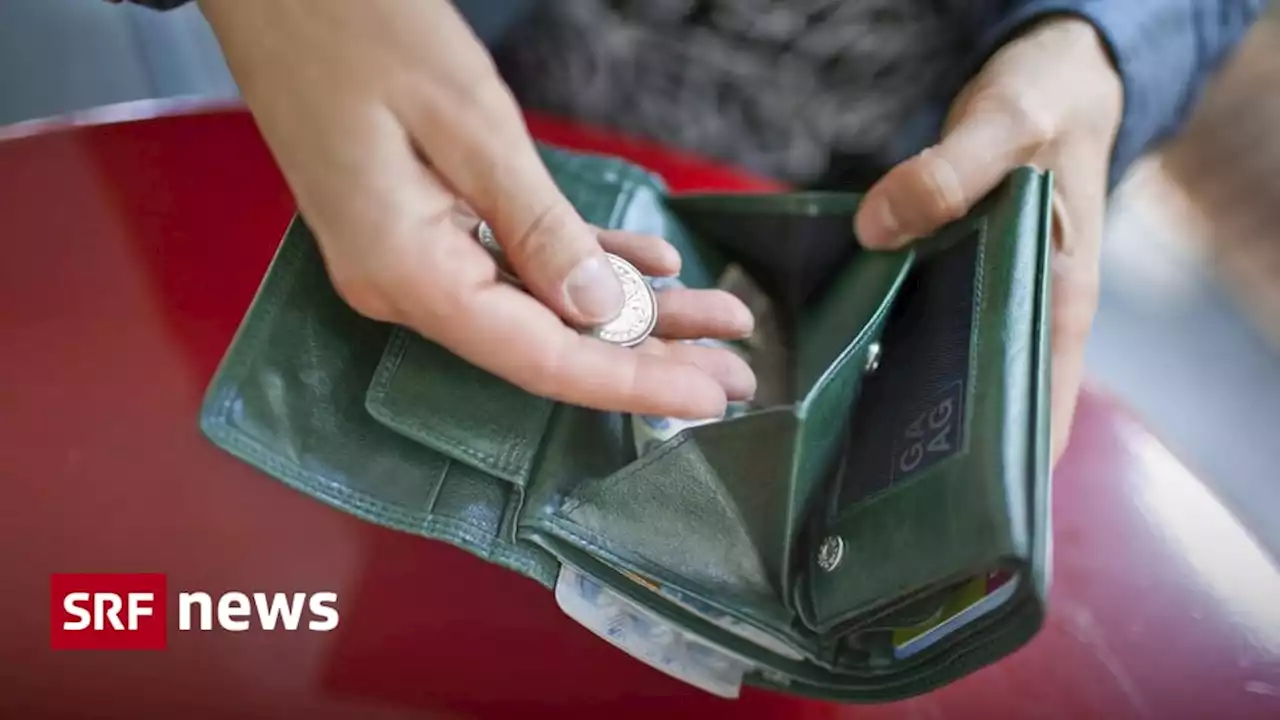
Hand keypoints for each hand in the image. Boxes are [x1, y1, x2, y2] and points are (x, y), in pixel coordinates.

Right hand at [200, 0, 755, 418]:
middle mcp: (407, 286)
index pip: (539, 357)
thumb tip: (598, 308)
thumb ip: (538, 227)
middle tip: (737, 369)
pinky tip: (650, 267)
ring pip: (542, 306)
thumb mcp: (469, 125)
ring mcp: (412, 259)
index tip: (708, 396)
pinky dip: (583, 263)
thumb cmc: (358, 30)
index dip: (629, 382)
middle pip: (547, 343)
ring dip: (630, 312)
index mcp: (407, 273)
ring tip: (717, 318)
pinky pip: (517, 263)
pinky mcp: (423, 227)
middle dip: (648, 356)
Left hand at [854, 17, 1122, 464]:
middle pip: (979, 412)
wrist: (1043, 81)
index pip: (1042, 420)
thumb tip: (879, 229)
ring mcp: (983, 304)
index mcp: (1057, 305)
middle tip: (852, 491)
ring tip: (825, 448)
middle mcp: (1021, 319)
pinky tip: (822, 365)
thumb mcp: (1008, 125)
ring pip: (939, 377)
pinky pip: (911, 331)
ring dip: (891, 407)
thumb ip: (951, 172)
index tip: (940, 512)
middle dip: (927, 455)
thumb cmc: (1044, 107)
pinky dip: (875, 349)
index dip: (1001, 477)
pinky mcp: (947, 283)